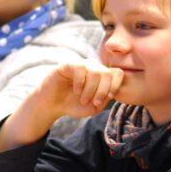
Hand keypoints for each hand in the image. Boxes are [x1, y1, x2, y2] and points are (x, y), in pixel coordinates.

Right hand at [0, 61, 122, 151]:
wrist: (53, 105)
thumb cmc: (74, 105)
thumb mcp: (94, 107)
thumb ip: (105, 99)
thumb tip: (112, 90)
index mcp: (102, 76)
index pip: (117, 73)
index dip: (116, 85)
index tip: (109, 97)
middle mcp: (93, 67)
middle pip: (107, 73)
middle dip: (103, 90)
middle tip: (94, 102)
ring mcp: (81, 64)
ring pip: (96, 71)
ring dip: (91, 89)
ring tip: (83, 100)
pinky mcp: (68, 64)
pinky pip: (80, 68)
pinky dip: (80, 82)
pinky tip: (76, 91)